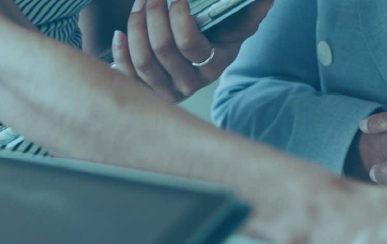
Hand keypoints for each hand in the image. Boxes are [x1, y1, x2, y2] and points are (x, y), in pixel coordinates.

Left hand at [111, 0, 274, 99]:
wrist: (195, 61)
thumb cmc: (214, 37)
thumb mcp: (233, 27)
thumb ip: (247, 15)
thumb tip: (265, 1)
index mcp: (214, 65)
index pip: (190, 44)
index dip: (179, 18)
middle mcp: (190, 83)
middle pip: (162, 49)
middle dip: (153, 15)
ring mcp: (166, 89)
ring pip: (143, 61)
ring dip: (136, 27)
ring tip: (140, 6)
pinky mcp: (145, 91)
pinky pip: (127, 74)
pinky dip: (120, 52)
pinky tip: (121, 32)